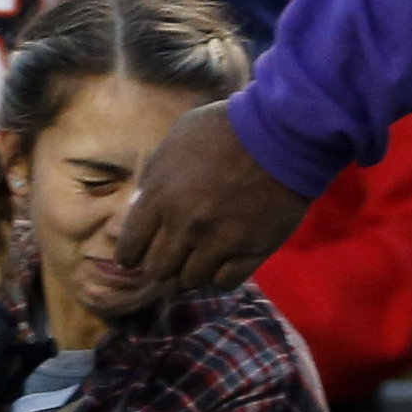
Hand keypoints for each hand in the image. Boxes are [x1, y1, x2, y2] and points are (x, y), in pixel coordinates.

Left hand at [113, 102, 311, 291]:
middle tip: (167, 260)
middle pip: (158, 270)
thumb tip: (142, 204)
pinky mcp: (251, 250)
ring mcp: (219, 241)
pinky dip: (219, 276)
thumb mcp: (176, 141)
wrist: (281, 133)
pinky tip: (222, 263)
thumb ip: (155, 177)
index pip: (130, 247)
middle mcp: (185, 225)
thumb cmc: (225, 128)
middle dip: (159, 266)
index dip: (130, 255)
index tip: (135, 257)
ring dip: (190, 272)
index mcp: (161, 196)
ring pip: (190, 280)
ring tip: (197, 259)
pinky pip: (224, 282)